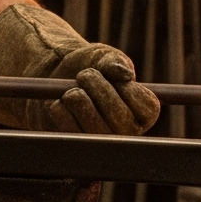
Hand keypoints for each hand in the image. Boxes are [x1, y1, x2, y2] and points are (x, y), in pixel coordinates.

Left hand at [0, 0, 159, 136]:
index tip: (110, 73)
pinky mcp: (74, 145)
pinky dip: (60, 108)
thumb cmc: (87, 65)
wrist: (54, 75)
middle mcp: (126, 133)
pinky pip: (68, 127)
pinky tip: (61, 102)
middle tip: (85, 74)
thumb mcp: (103, 56)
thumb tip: (124, 75)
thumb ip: (116, 62)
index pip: (146, 107)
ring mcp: (100, 143)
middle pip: (120, 118)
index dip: (127, 88)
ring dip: (78, 96)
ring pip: (93, 124)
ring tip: (73, 88)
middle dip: (98, 88)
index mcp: (143, 113)